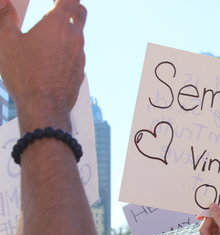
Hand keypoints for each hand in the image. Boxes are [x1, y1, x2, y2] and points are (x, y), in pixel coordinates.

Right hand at [0, 0, 86, 132]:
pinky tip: (52, 57)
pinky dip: (67, 49)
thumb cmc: (25, 75)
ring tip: (48, 36)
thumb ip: (5, 17)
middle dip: (71, 7)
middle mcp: (74, 38)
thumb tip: (4, 3)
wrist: (44, 107)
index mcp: (57, 25)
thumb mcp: (6, 41)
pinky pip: (76, 54)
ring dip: (67, 31)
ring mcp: (80, 55)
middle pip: (80, 14)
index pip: (71, 0)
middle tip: (58, 7)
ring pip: (78, 35)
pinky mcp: (80, 70)